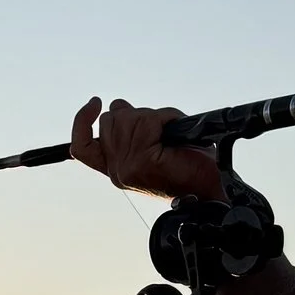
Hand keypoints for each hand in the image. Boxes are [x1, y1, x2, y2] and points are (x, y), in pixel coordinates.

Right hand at [70, 96, 224, 204]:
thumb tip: (120, 107)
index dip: (83, 121)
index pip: (82, 146)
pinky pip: (149, 122)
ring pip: (129, 117)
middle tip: (162, 134)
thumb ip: (133, 131)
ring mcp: (127, 168)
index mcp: (116, 170)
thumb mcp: (155, 145)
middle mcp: (117, 171)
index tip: (95, 103)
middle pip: (110, 119)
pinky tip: (166, 125)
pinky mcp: (143, 163)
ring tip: (172, 138)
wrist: (213, 191)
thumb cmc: (192, 169)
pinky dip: (160, 117)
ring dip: (155, 119)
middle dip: (138, 116)